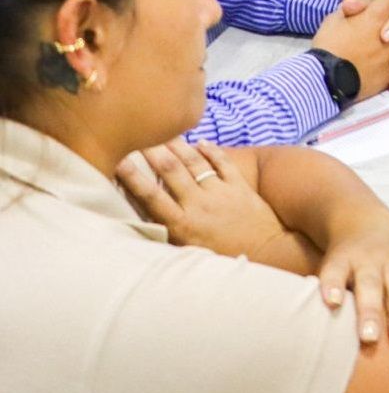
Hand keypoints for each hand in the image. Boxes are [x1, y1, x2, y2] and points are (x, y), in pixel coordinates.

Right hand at [118, 141, 292, 260]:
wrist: (267, 255)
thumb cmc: (223, 260)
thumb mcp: (189, 254)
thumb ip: (169, 237)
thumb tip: (143, 225)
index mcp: (182, 225)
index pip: (151, 196)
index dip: (133, 177)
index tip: (117, 161)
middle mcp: (199, 205)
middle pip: (171, 171)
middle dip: (153, 151)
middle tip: (139, 134)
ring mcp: (221, 193)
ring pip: (195, 163)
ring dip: (178, 146)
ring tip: (164, 132)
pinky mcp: (241, 187)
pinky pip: (224, 163)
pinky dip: (211, 151)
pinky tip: (200, 142)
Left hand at [319, 216, 388, 344]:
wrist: (364, 224)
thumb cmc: (342, 260)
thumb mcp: (327, 269)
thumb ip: (324, 294)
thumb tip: (310, 335)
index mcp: (342, 260)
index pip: (334, 272)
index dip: (332, 286)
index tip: (330, 304)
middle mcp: (368, 260)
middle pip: (369, 286)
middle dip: (370, 312)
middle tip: (369, 338)